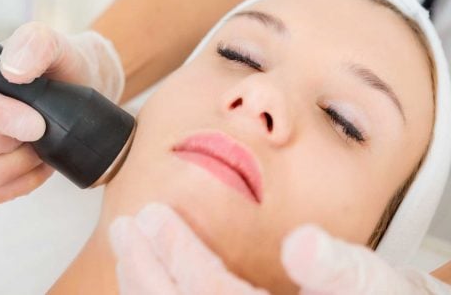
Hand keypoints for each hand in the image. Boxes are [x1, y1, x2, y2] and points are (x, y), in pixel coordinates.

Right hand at [0, 22, 123, 203]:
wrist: (74, 91)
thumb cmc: (57, 67)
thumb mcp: (54, 46)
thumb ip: (34, 44)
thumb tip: (11, 70)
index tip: (37, 123)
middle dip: (13, 142)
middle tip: (42, 128)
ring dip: (18, 164)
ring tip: (40, 144)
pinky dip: (22, 182)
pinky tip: (38, 161)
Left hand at [108, 203, 450, 294]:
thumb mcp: (375, 284)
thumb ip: (343, 269)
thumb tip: (302, 246)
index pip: (212, 293)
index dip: (178, 253)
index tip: (152, 215)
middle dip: (146, 269)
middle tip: (125, 227)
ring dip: (143, 286)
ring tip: (127, 248)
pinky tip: (144, 279)